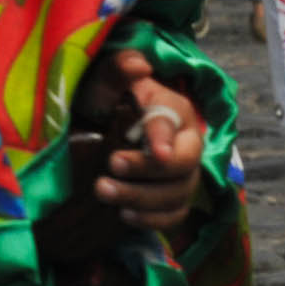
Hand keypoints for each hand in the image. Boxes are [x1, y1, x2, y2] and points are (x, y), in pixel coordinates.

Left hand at [77, 50, 204, 231]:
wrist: (97, 131)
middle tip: (112, 164)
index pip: (173, 123)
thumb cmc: (104, 103)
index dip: (164, 137)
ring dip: (141, 197)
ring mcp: (184, 176)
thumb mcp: (104, 83)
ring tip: (102, 190)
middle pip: (184, 164)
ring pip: (177, 194)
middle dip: (148, 169)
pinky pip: (173, 217)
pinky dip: (152, 220)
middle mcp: (187, 144)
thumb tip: (137, 65)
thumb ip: (118, 71)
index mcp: (175, 110)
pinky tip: (123, 214)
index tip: (155, 152)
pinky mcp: (174, 202)